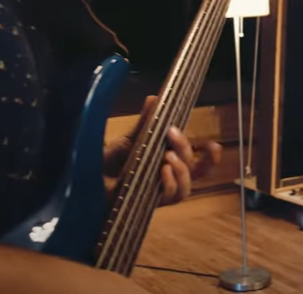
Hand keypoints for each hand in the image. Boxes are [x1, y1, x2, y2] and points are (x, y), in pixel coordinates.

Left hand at [103, 96, 222, 205]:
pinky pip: (170, 196)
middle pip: (193, 170)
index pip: (198, 164)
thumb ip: (146, 122)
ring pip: (186, 187)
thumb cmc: (110, 163)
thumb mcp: (130, 138)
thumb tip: (154, 97)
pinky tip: (162, 171)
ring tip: (168, 157)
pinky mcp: (150, 203)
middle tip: (172, 133)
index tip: (214, 144)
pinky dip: (170, 182)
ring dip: (182, 170)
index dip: (210, 157)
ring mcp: (160, 193)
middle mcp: (169, 181)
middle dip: (187, 150)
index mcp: (169, 165)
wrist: (88, 180)